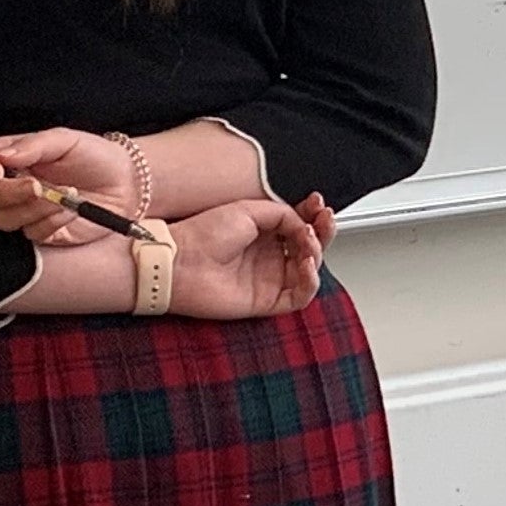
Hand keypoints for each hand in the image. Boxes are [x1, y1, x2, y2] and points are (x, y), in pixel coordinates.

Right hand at [0, 128, 134, 246]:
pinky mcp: (40, 233)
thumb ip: (31, 145)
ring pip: (2, 220)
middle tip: (37, 184)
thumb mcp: (64, 140)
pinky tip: (71, 209)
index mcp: (5, 157)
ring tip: (65, 194)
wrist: (126, 183)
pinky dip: (52, 221)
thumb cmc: (93, 155)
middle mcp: (6, 186)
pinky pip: (31, 234)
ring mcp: (21, 211)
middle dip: (7, 192)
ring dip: (33, 207)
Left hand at [166, 198, 323, 319]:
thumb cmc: (204, 234)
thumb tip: (304, 224)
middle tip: (324, 219)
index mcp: (263, 234)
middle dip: (322, 231)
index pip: (300, 226)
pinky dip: (311, 281)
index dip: (313, 216)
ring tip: (308, 239)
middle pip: (309, 247)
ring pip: (310, 271)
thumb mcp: (248, 210)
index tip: (318, 204)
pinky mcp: (268, 301)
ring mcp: (269, 279)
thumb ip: (282, 213)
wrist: (182, 261)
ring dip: (317, 253)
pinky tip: (306, 264)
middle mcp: (268, 257)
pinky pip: (300, 297)